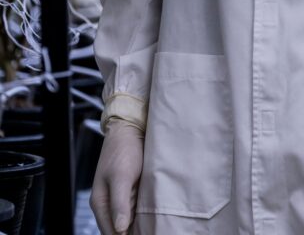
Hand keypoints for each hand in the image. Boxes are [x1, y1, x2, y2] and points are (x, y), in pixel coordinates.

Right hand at [90, 119, 144, 234]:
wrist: (131, 128)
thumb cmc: (124, 149)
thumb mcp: (122, 176)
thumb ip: (119, 203)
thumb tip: (119, 229)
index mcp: (100, 203)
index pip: (111, 234)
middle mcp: (109, 203)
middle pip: (119, 230)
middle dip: (134, 232)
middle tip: (153, 229)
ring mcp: (121, 198)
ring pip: (129, 221)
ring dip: (139, 224)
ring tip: (155, 225)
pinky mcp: (132, 191)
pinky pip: (136, 210)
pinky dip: (144, 214)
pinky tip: (155, 215)